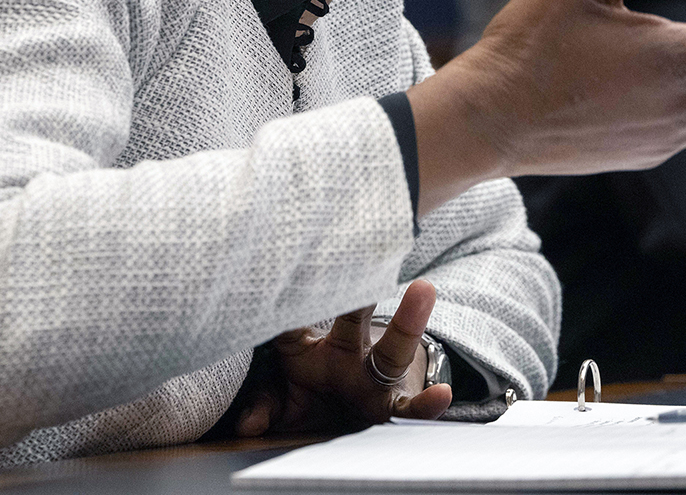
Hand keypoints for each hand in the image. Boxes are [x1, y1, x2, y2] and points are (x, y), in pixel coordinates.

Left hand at [234, 279, 451, 436]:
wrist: (351, 418)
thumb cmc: (310, 399)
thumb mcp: (283, 401)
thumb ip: (264, 405)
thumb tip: (244, 425)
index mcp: (311, 345)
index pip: (295, 319)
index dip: (291, 294)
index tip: (282, 259)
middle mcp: (347, 352)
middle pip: (351, 320)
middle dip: (355, 294)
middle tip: (362, 260)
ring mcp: (373, 378)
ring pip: (390, 350)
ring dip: (406, 322)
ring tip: (423, 289)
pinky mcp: (391, 406)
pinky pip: (410, 406)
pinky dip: (426, 403)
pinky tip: (441, 394)